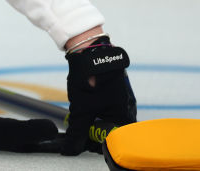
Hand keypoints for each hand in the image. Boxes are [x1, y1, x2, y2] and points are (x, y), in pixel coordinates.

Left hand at [62, 37, 136, 155]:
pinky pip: (109, 104)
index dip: (100, 141)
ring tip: (85, 110)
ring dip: (97, 117)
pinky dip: (98, 106)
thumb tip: (71, 149)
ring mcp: (123, 96)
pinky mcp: (116, 87)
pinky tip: (89, 100)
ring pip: (110, 116)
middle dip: (97, 129)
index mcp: (124, 114)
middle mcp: (128, 106)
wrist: (90, 49)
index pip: (116, 139)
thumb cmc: (89, 77)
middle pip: (114, 128)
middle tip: (83, 127)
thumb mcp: (81, 108)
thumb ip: (78, 130)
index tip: (86, 140)